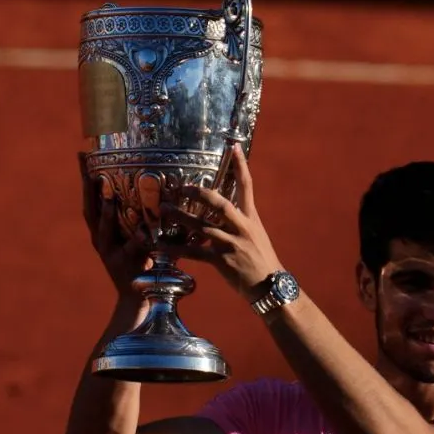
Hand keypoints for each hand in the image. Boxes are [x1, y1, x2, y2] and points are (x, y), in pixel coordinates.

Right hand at [79, 152, 152, 299]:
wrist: (140, 299)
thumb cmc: (145, 263)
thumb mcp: (142, 237)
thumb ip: (148, 217)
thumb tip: (165, 189)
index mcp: (103, 230)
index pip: (91, 198)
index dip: (86, 177)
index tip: (83, 153)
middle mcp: (101, 240)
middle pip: (89, 209)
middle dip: (87, 187)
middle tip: (87, 165)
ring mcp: (110, 253)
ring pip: (104, 228)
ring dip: (105, 211)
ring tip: (108, 193)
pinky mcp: (123, 266)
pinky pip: (131, 250)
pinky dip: (137, 240)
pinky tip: (142, 231)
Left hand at [160, 144, 282, 301]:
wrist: (271, 286)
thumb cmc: (262, 261)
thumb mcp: (256, 236)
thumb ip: (240, 222)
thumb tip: (224, 211)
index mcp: (251, 219)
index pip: (246, 187)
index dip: (240, 166)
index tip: (234, 147)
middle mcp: (242, 228)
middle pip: (220, 203)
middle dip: (199, 193)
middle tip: (182, 186)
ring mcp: (232, 244)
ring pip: (203, 227)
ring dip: (181, 217)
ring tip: (164, 209)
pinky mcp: (222, 261)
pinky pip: (195, 252)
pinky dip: (177, 248)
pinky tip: (162, 246)